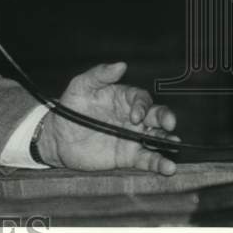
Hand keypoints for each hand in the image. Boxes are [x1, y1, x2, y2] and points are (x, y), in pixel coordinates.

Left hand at [36, 61, 179, 175]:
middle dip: (165, 117)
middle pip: (156, 115)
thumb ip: (100, 74)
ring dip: (168, 141)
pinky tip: (168, 167)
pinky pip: (148, 159)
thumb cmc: (70, 107)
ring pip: (157, 138)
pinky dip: (160, 163)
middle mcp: (132, 117)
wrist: (58, 137)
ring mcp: (132, 137)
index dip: (142, 105)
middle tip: (168, 123)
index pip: (141, 98)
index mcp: (123, 98)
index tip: (135, 115)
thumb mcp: (81, 86)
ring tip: (174, 144)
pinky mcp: (129, 157)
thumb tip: (121, 65)